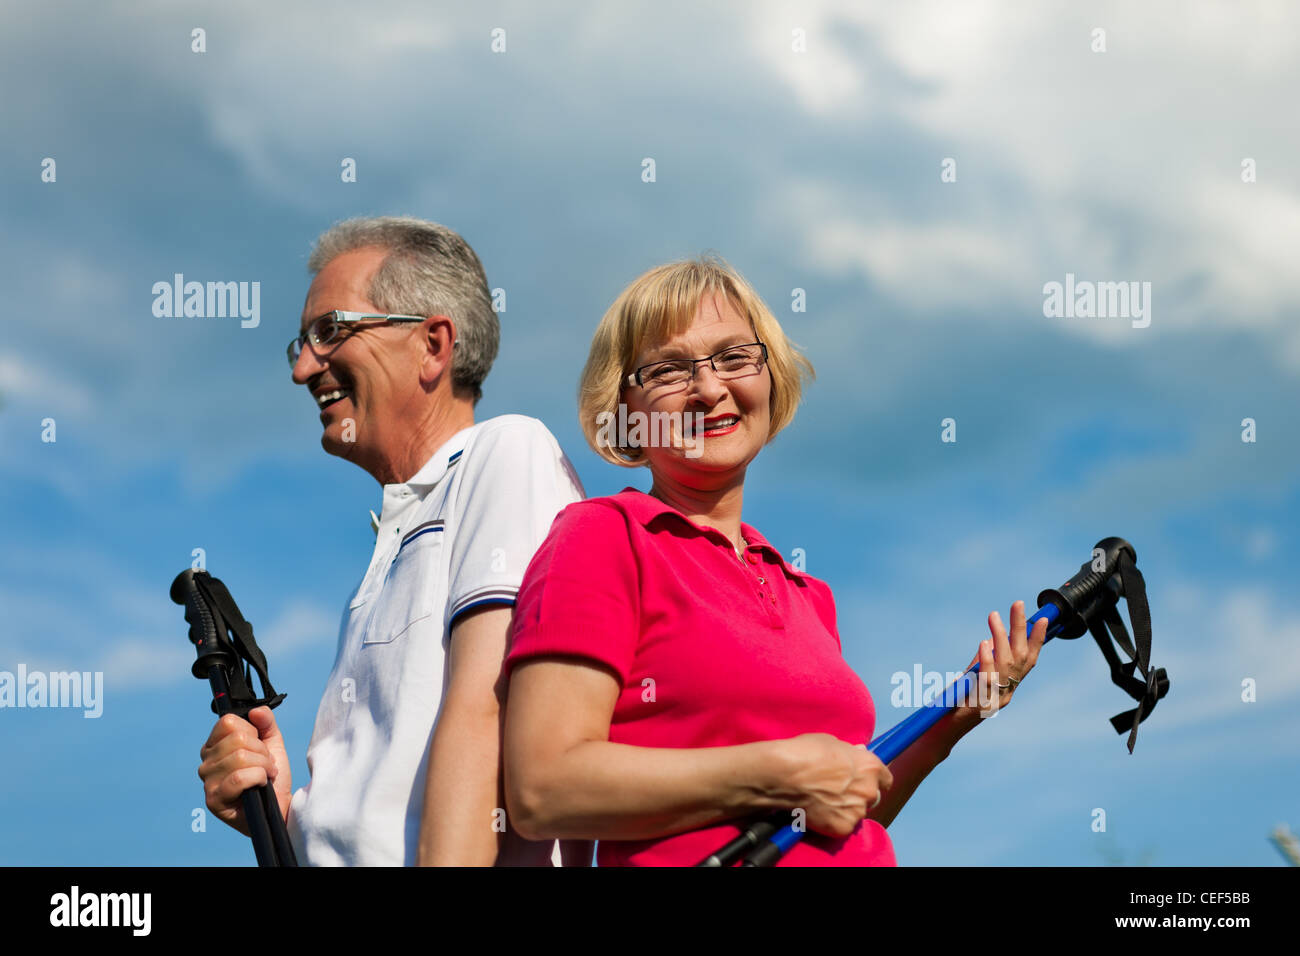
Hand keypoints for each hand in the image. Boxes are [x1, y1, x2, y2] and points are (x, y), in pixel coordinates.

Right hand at [197, 706, 291, 835]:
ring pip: (241, 757)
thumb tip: (256, 711)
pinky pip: (240, 777)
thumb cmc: (272, 777)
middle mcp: (205, 762)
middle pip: (238, 739)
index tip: (259, 746)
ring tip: (266, 775)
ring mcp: (207, 781)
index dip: (251, 731)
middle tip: (267, 765)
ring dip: (263, 765)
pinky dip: (259, 778)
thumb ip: (266, 723)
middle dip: (262, 751)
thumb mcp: (272, 744)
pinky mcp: (213, 800)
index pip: (228, 722)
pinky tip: (261, 785)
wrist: (279, 807)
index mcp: (214, 746)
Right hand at [776, 733, 893, 837]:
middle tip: (838, 792)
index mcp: (870, 767)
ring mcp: (857, 811)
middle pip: (871, 797)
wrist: (785, 774)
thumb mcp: (832, 742)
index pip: (885, 779)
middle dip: (859, 795)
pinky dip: (832, 822)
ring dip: (845, 809)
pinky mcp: (843, 828)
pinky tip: (817, 813)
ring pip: (856, 813)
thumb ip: (849, 754)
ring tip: (823, 803)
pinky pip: (842, 826)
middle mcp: (869, 791)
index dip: (873, 779)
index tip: (863, 780)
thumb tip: (857, 754)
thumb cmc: (806, 752)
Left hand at [957, 600, 1046, 720]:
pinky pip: (987, 679)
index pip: (1029, 660)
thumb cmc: (957, 702)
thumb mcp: (973, 676)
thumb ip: (984, 658)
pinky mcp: (980, 704)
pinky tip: (983, 643)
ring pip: (1006, 664)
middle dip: (1021, 629)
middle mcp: (1006, 693)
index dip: (1037, 640)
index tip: (1043, 619)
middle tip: (1018, 603)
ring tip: (993, 616)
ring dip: (1001, 637)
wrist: (942, 730)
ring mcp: (995, 699)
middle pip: (1021, 657)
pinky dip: (986, 659)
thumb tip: (992, 636)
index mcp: (1008, 687)